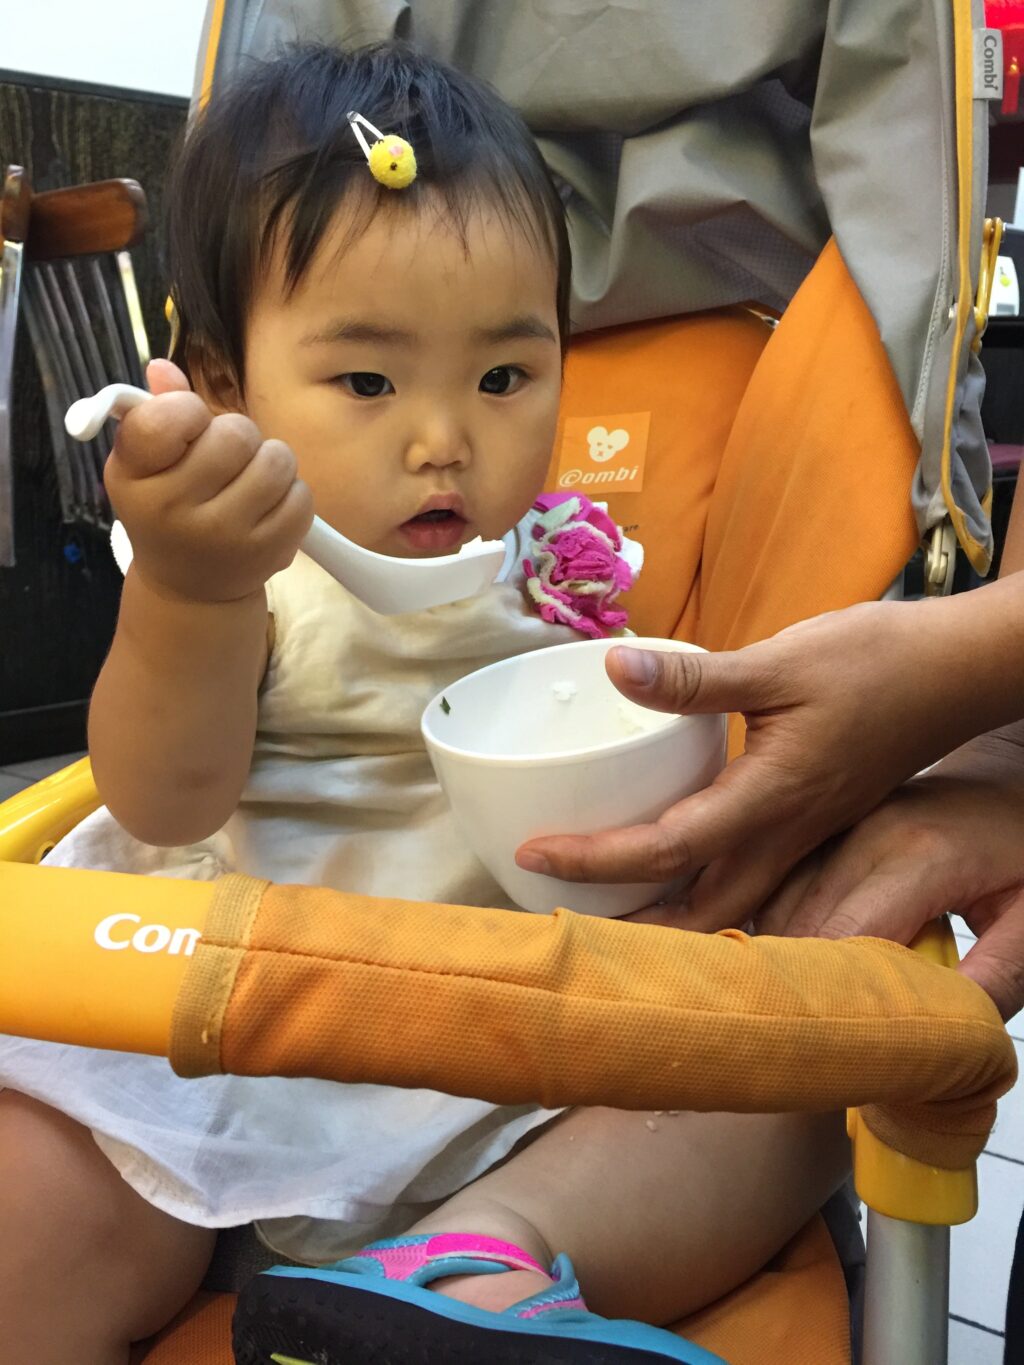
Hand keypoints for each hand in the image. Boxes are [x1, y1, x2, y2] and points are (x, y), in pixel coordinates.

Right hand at [103, 359, 312, 603]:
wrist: (190, 586)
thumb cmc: (167, 510)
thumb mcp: (145, 465)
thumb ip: (157, 412)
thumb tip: (164, 367)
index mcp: (135, 479)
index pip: (169, 416)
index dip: (188, 410)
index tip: (189, 425)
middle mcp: (176, 510)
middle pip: (236, 433)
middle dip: (238, 435)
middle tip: (227, 457)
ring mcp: (226, 536)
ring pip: (276, 460)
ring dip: (270, 461)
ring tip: (250, 479)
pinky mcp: (269, 552)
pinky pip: (301, 496)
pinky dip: (291, 493)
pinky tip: (268, 506)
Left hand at [516, 593, 1023, 929]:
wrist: (957, 674)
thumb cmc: (878, 665)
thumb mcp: (780, 662)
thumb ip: (693, 678)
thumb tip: (613, 667)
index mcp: (770, 801)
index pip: (665, 848)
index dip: (594, 858)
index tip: (533, 855)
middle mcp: (785, 835)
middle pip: (699, 914)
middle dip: (632, 933)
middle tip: (566, 929)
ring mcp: (804, 836)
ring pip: (729, 907)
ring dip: (671, 924)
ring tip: (610, 924)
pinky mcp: (813, 823)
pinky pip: (752, 882)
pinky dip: (706, 894)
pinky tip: (679, 879)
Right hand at [757, 725, 1023, 1019]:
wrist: (1011, 785)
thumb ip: (994, 980)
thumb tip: (945, 1042)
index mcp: (920, 853)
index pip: (842, 937)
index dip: (827, 997)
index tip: (826, 1046)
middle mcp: (866, 830)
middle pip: (797, 924)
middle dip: (799, 986)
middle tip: (813, 1038)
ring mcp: (839, 824)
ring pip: (775, 905)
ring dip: (785, 958)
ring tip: (808, 1005)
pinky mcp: (824, 829)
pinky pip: (779, 887)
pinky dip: (782, 928)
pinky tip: (803, 962)